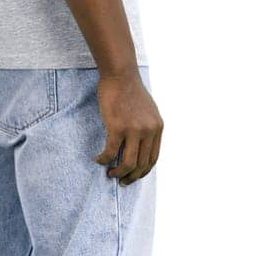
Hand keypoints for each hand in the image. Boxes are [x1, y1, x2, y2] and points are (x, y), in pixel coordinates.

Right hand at [95, 69, 163, 184]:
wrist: (120, 74)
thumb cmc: (130, 90)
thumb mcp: (148, 110)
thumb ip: (148, 127)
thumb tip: (142, 144)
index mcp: (157, 127)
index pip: (153, 158)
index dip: (143, 171)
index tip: (133, 176)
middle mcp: (149, 131)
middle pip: (142, 164)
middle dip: (131, 177)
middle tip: (121, 181)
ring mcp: (134, 130)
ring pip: (128, 163)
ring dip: (118, 173)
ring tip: (110, 174)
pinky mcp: (117, 127)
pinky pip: (111, 152)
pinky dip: (104, 159)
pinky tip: (98, 159)